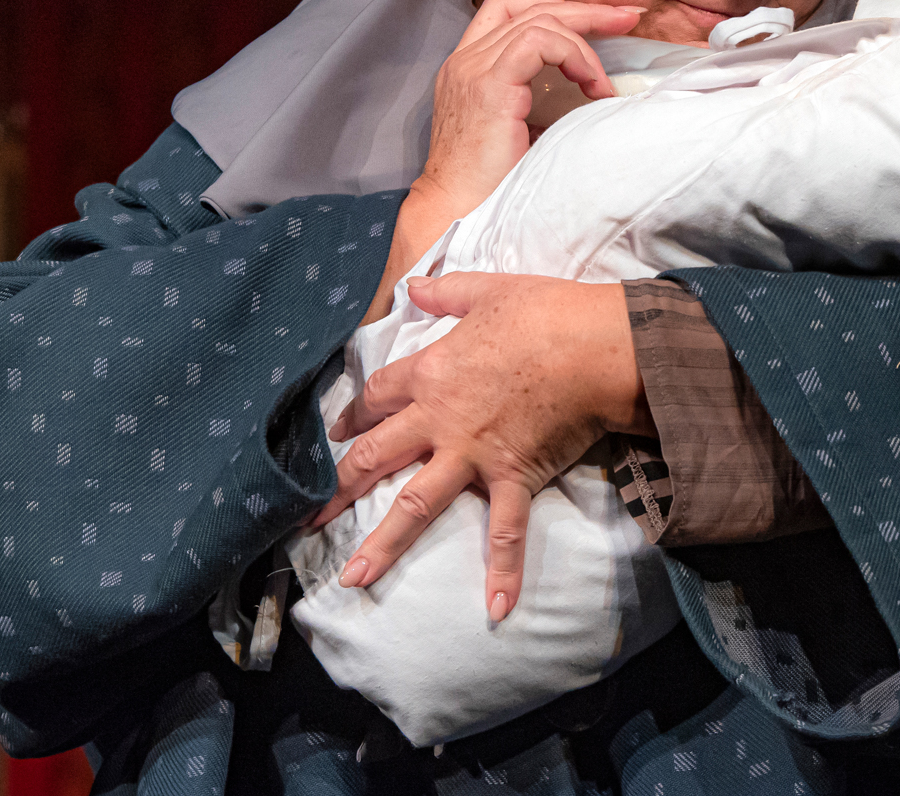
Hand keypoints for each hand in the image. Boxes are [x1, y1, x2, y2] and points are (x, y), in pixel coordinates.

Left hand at [311, 272, 654, 620]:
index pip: (377, 397)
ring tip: (353, 578)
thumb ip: (445, 293)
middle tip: (305, 519)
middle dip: (337, 488)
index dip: (352, 416)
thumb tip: (414, 288)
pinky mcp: (513, 476)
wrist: (594, 346)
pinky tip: (496, 610)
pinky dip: (503, 571)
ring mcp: (473, 454)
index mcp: (430, 372)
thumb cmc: (544, 312)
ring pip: (416, 503)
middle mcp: (439, 419)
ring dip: (383, 543)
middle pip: (375, 456)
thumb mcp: (487, 289)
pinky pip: (504, 532)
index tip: (334, 435)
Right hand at [361, 0, 640, 323]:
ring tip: (606, 79)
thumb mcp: (517, 131)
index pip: (508, 10)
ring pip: (538, 21)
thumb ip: (538, 100)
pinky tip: (593, 87)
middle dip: (583, 10)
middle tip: (628, 16)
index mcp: (468, 67)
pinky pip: (539, 42)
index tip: (601, 22)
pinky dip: (574, 57)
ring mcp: (473, 68)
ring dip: (584, 41)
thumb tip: (589, 91)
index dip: (557, 8)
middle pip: (527, 6)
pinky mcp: (489, 84)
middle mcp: (465, 60)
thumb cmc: (489, 186)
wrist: (456, 215)